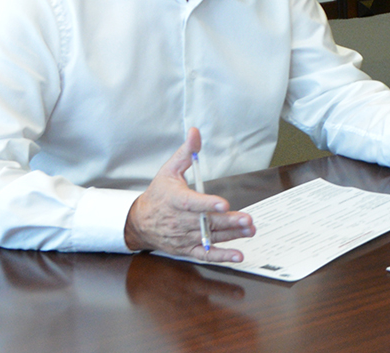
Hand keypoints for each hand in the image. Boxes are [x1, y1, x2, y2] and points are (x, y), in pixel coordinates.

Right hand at [124, 128, 254, 261]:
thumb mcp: (168, 170)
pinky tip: (238, 255)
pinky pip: (206, 254)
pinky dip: (222, 256)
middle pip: (207, 222)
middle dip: (228, 221)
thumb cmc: (158, 195)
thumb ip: (186, 153)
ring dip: (231, 235)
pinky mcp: (187, 249)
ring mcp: (184, 237)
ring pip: (210, 237)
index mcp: (176, 200)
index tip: (223, 204)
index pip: (192, 203)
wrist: (139, 222)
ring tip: (250, 230)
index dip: (207, 204)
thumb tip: (195, 132)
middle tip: (247, 220)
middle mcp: (180, 221)